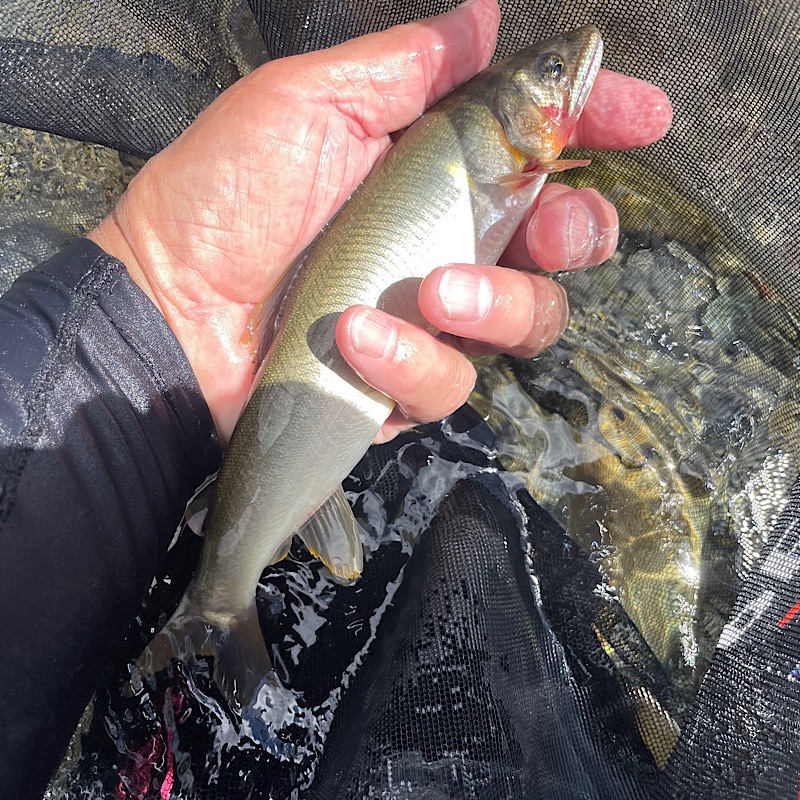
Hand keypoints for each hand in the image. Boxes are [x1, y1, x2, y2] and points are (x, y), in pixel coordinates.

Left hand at [90, 0, 670, 444]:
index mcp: (431, 167)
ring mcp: (428, 318)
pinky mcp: (404, 383)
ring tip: (433, 289)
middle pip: (559, 245)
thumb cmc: (221, 198)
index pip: (535, 143)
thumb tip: (482, 16)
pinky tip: (357, 338)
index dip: (597, 125)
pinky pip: (449, 381)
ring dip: (494, 303)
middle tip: (561, 228)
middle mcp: (444, 241)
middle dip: (579, 232)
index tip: (642, 117)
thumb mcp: (304, 104)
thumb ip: (403, 67)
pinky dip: (411, 360)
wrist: (167, 310)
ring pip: (525, 322)